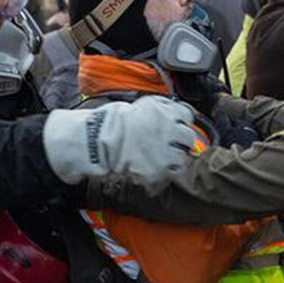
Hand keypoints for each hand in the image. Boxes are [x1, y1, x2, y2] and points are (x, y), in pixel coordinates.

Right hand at [43, 95, 199, 185]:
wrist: (95, 140)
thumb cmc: (111, 121)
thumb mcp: (138, 105)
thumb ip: (158, 108)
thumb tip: (172, 110)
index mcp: (163, 112)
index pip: (187, 116)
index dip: (181, 123)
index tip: (177, 126)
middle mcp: (168, 131)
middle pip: (188, 139)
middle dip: (181, 142)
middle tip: (171, 146)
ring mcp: (164, 152)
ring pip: (181, 160)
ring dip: (173, 161)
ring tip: (160, 161)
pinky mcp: (156, 171)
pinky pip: (166, 177)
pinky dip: (159, 176)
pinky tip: (150, 171)